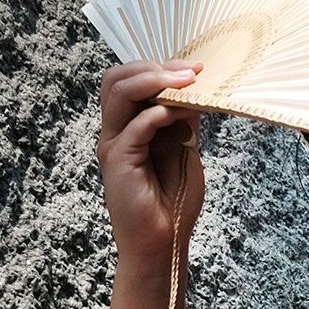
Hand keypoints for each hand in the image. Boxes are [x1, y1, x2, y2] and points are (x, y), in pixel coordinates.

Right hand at [96, 61, 206, 266]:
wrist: (165, 242)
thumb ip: (184, 120)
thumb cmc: (173, 201)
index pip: (130, 80)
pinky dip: (156, 113)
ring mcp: (113, 144)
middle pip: (116, 78)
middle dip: (154, 67)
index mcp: (127, 126)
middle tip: (189, 72)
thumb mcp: (184, 149)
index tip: (195, 68)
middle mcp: (115, 131)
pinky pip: (133, 125)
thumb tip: (194, 90)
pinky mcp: (119, 160)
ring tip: (184, 83)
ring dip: (154, 81)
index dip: (160, 67)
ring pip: (118, 92)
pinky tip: (178, 113)